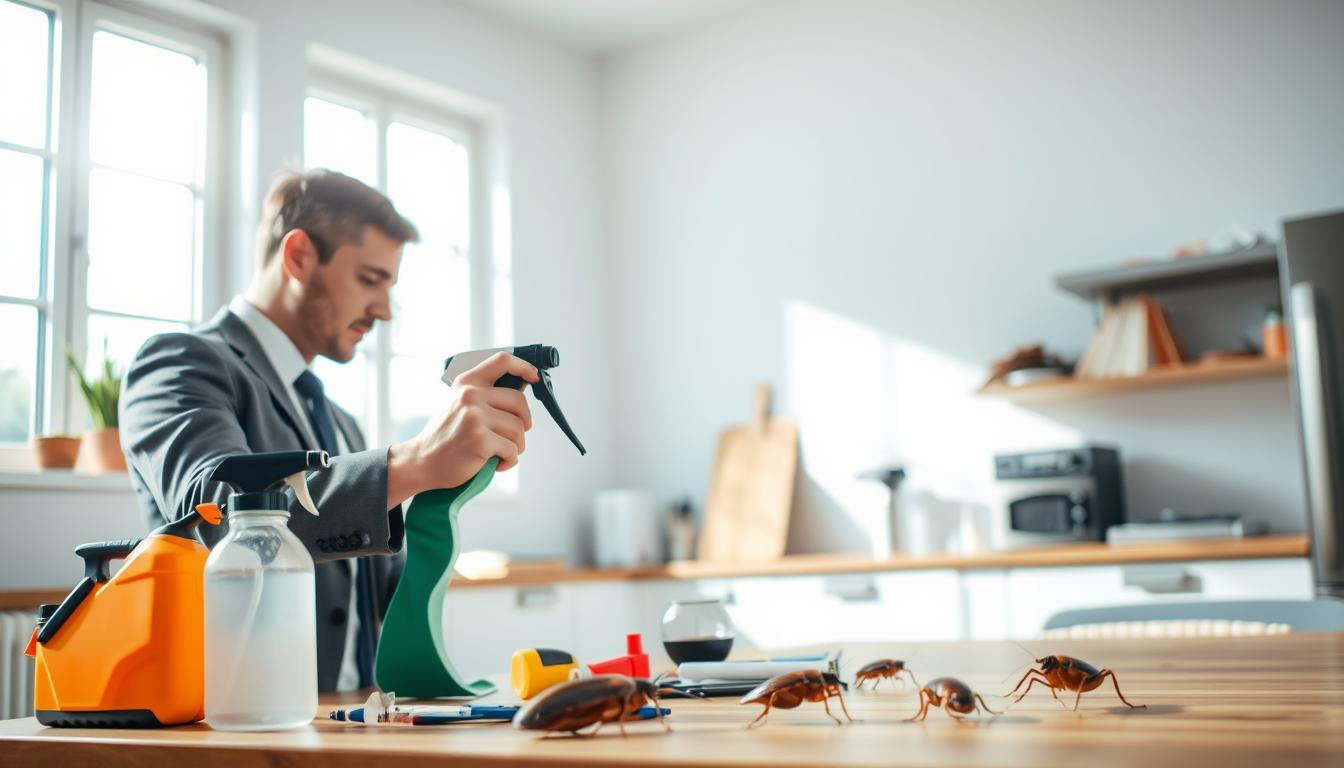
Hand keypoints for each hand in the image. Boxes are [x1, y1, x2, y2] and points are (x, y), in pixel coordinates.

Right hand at [387, 352, 537, 504]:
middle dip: (524, 421)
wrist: (422, 461)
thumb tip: (520, 394)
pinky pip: (512, 449)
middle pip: (519, 401)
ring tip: (501, 452)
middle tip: (517, 434)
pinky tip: (497, 463)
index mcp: (467, 382)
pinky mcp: (480, 439)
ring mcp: (475, 416)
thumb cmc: (445, 435)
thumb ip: (483, 395)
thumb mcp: (458, 403)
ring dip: (516, 445)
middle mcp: (470, 395)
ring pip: (518, 428)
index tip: (534, 377)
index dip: (523, 366)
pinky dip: (509, 460)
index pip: (502, 361)